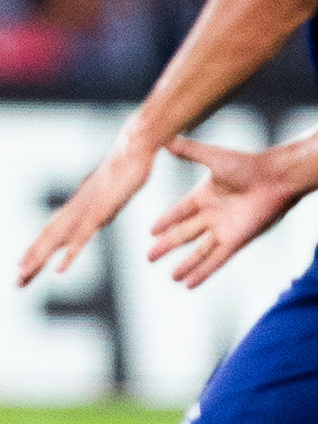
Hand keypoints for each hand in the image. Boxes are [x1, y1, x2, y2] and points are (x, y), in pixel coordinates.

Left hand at [16, 128, 155, 286]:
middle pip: (48, 238)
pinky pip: (83, 236)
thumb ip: (99, 207)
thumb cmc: (126, 167)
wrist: (134, 146)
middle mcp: (76, 209)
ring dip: (40, 258)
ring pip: (58, 239)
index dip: (37, 251)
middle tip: (17, 282)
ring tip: (24, 276)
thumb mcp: (109, 194)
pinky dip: (70, 253)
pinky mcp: (101, 210)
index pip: (51, 232)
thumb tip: (95, 218)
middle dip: (32, 260)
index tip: (23, 268)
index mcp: (77, 207)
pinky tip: (60, 269)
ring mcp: (86, 209)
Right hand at [146, 138, 298, 288]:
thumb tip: (164, 140)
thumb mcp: (211, 157)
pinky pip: (215, 260)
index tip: (151, 231)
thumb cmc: (247, 165)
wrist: (274, 178)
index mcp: (205, 196)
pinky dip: (202, 272)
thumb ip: (188, 151)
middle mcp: (212, 215)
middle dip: (166, 246)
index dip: (165, 222)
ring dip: (185, 264)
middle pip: (184, 235)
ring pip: (199, 252)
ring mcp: (223, 229)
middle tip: (149, 257)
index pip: (179, 213)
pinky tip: (189, 283)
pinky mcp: (235, 241)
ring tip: (171, 277)